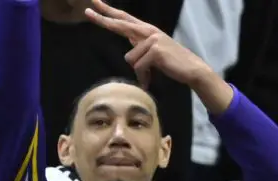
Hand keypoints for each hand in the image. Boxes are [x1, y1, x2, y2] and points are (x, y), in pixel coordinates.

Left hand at [84, 0, 211, 86]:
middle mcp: (148, 31)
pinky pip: (138, 67)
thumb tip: (129, 57)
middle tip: (86, 11)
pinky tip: (154, 75)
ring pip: (130, 59)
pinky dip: (144, 76)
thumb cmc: (171, 63)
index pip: (123, 19)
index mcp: (146, 30)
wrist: (191, 69)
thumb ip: (139, 51)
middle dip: (102, 19)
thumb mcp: (152, 55)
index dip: (109, 11)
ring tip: (153, 71)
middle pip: (120, 25)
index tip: (95, 3)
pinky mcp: (155, 50)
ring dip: (140, 71)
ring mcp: (152, 39)